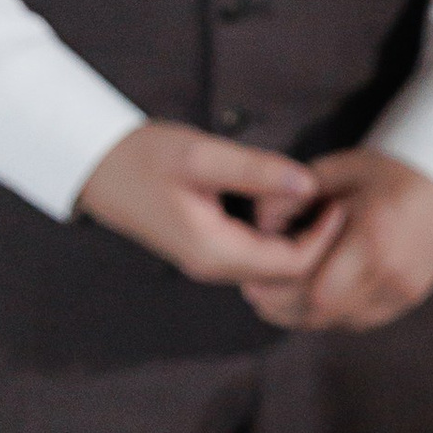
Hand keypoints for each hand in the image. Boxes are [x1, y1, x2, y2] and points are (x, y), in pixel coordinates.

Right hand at [78, 122, 344, 290]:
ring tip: (319, 201)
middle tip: (335, 201)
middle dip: (318, 245)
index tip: (337, 201)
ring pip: (272, 268)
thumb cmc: (143, 156)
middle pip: (286, 276)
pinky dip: (281, 237)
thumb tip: (309, 185)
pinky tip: (291, 206)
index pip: (292, 267)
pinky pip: (257, 255)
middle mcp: (213, 267)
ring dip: (301, 241)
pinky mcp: (207, 249)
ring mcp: (209, 262)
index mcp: (214, 252)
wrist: (94, 165)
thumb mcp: (202, 157)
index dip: (324, 238)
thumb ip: (257, 171)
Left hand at [243, 146, 432, 332]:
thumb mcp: (334, 171)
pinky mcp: (410, 298)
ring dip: (305, 314)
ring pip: (339, 322)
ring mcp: (405, 290)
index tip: (251, 282)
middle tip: (255, 294)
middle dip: (283, 308)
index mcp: (373, 238)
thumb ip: (291, 199)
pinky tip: (313, 297)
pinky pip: (359, 320)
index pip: (316, 292)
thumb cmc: (387, 170)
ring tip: (277, 297)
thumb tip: (256, 227)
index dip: (279, 294)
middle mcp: (392, 273)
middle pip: (324, 314)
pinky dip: (332, 313)